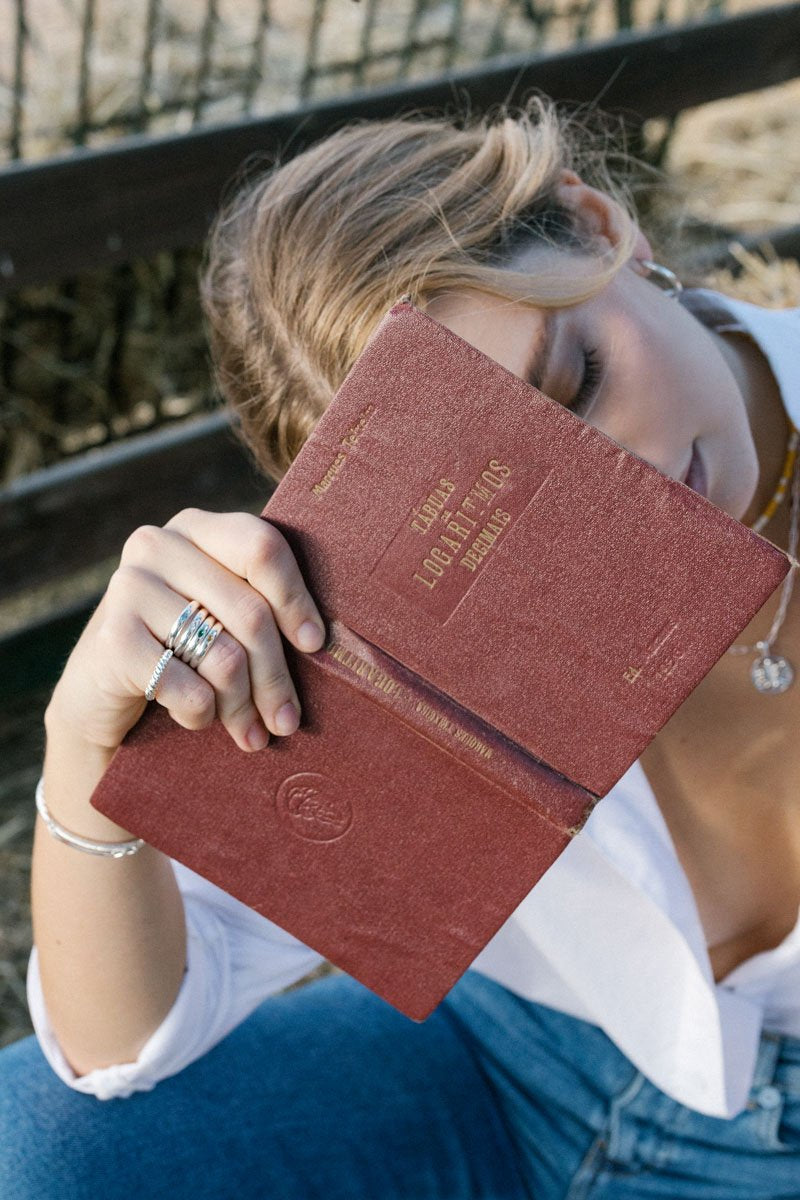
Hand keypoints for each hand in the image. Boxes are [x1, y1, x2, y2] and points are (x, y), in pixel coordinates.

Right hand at [45, 509, 325, 754]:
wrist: (98, 692)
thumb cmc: (182, 652)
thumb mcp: (221, 616)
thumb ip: (263, 606)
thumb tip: (325, 642)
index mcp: (197, 528)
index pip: (262, 548)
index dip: (296, 599)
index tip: (316, 645)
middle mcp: (158, 544)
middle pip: (251, 612)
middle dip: (276, 678)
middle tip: (288, 722)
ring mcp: (128, 586)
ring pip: (224, 656)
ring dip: (242, 707)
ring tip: (251, 735)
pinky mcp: (111, 637)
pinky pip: (189, 688)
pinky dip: (201, 715)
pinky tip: (198, 720)